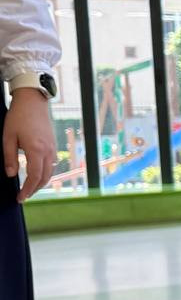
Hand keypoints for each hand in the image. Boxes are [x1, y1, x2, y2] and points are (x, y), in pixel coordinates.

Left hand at [3, 87, 54, 201]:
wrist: (33, 101)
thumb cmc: (18, 117)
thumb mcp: (8, 137)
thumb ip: (9, 158)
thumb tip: (11, 175)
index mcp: (36, 150)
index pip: (34, 177)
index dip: (27, 190)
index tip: (19, 198)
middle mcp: (48, 151)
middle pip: (45, 178)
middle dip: (34, 189)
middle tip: (23, 196)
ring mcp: (53, 148)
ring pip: (50, 172)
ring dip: (41, 182)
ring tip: (30, 188)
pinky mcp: (54, 145)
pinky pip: (52, 164)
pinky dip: (45, 173)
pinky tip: (38, 174)